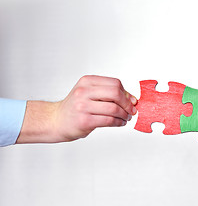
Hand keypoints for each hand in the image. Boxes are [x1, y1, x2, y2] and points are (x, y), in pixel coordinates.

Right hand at [16, 75, 136, 143]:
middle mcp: (84, 92)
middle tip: (131, 110)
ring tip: (126, 118)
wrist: (56, 121)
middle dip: (127, 103)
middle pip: (115, 93)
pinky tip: (120, 123)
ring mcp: (83, 106)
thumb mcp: (89, 94)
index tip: (132, 101)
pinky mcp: (85, 120)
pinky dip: (119, 122)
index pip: (114, 83)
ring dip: (124, 114)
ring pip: (114, 108)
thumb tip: (132, 99)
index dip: (127, 93)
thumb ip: (109, 94)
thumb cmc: (76, 108)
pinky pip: (109, 120)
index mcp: (87, 81)